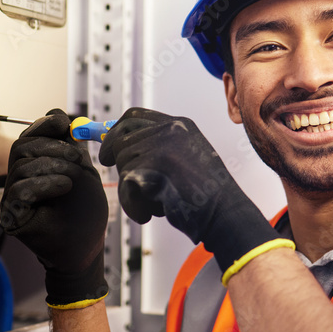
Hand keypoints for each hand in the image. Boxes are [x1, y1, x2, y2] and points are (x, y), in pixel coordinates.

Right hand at [0, 109, 109, 308]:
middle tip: (75, 157)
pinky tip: (64, 187)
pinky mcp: (12, 214)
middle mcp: (21, 180)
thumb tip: (58, 116)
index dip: (43, 125)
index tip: (62, 123)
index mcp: (36, 167)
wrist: (85, 249)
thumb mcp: (84, 173)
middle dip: (50, 146)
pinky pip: (19, 189)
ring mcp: (14, 197)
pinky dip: (44, 183)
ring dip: (52, 166)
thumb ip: (71, 146)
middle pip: (21, 147)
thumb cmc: (85, 215)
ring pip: (20, 166)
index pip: (30, 138)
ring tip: (72, 180)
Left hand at [98, 108, 278, 273]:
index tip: (106, 148)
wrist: (225, 215)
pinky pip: (126, 186)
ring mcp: (163, 146)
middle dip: (115, 158)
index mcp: (179, 125)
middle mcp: (171, 130)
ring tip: (155, 204)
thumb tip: (117, 145)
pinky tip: (151, 214)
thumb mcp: (185, 159)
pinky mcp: (154, 167)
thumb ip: (157, 148)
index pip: (134, 116)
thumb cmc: (207, 196)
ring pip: (123, 165)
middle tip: (118, 175)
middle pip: (121, 138)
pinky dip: (133, 205)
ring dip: (131, 190)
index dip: (115, 131)